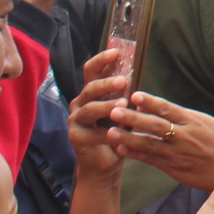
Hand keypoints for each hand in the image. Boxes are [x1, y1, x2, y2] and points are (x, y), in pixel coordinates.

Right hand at [68, 48, 130, 179]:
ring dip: (107, 106)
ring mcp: (76, 120)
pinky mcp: (76, 138)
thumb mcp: (124, 109)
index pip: (92, 71)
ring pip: (90, 109)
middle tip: (124, 80)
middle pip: (90, 88)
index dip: (102, 60)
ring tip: (124, 104)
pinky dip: (109, 132)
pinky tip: (120, 133)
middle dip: (106, 83)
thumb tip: (137, 73)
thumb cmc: (117, 131)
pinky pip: (93, 133)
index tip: (117, 51)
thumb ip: (126, 93)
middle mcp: (80, 104)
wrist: (106, 162)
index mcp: (91, 93)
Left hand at [108, 92, 213, 192]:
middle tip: (114, 111)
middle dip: (133, 118)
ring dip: (128, 138)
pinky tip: (121, 149)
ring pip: (149, 144)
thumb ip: (182, 115)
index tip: (135, 95)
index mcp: (195, 121)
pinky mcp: (174, 169)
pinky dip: (135, 154)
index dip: (151, 102)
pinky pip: (151, 160)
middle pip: (156, 125)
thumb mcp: (207, 123)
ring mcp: (179, 154)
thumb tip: (156, 105)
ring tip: (110, 132)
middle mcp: (186, 136)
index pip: (169, 109)